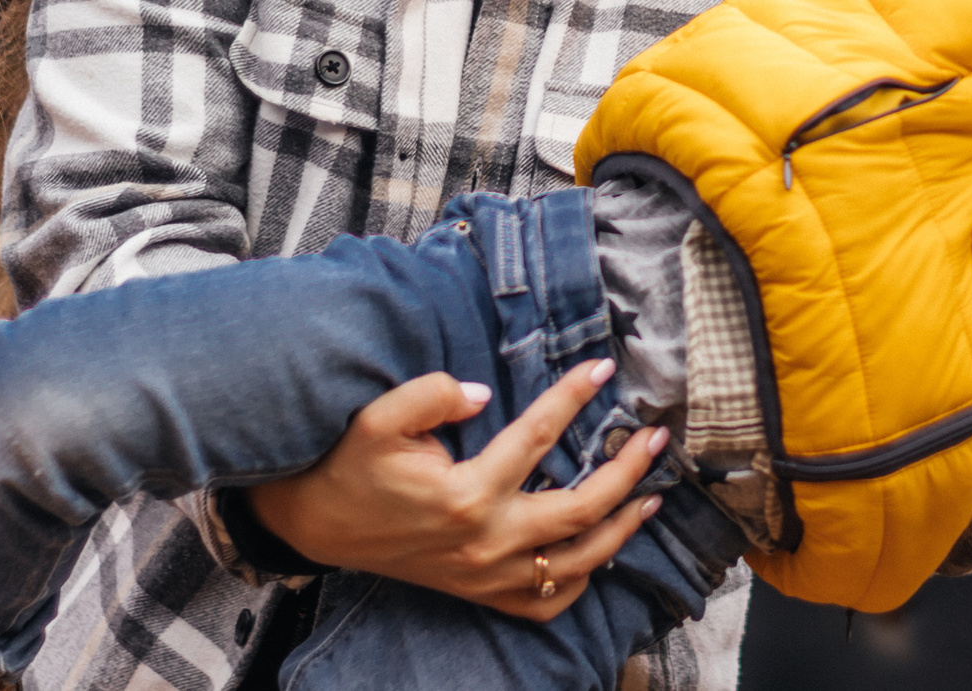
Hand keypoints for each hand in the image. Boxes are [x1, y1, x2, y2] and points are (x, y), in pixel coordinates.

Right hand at [244, 362, 665, 619]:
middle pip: (580, 509)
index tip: (603, 369)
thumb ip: (433, 396)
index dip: (573, 396)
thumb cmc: (348, 466)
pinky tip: (600, 551)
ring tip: (652, 497)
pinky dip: (581, 580)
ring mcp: (485, 575)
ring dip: (622, 530)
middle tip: (655, 439)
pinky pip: (546, 602)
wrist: (315, 524)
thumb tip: (484, 393)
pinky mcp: (479, 593)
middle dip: (626, 472)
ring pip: (576, 563)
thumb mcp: (377, 419)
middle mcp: (485, 541)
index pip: (538, 436)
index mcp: (465, 494)